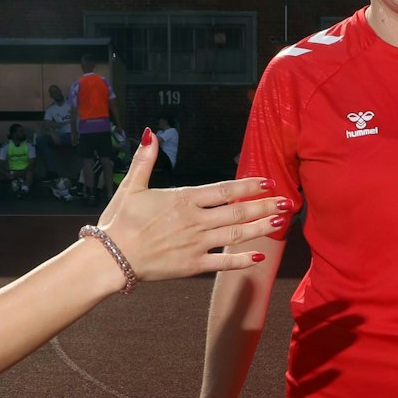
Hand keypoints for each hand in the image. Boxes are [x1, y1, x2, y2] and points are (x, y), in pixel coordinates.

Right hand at [97, 129, 277, 281]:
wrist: (110, 256)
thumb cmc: (120, 221)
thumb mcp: (132, 186)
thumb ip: (145, 159)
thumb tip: (149, 132)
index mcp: (183, 199)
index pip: (224, 190)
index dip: (248, 185)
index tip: (267, 181)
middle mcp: (195, 220)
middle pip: (237, 211)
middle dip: (264, 205)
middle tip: (287, 201)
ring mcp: (195, 243)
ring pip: (235, 234)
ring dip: (260, 227)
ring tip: (281, 221)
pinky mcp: (192, 265)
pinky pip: (222, 262)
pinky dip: (242, 259)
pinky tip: (260, 256)